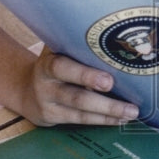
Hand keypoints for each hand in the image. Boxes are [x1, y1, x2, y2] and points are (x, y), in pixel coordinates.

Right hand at [20, 46, 139, 126]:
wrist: (27, 88)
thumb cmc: (55, 62)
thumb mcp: (59, 48)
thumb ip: (78, 44)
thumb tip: (121, 39)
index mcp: (48, 61)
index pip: (63, 68)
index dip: (85, 76)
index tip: (109, 82)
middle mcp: (46, 83)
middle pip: (75, 96)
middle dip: (104, 102)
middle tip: (130, 106)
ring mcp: (48, 102)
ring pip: (81, 111)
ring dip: (109, 112)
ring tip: (132, 112)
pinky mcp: (52, 117)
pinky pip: (80, 119)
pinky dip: (102, 119)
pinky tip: (120, 118)